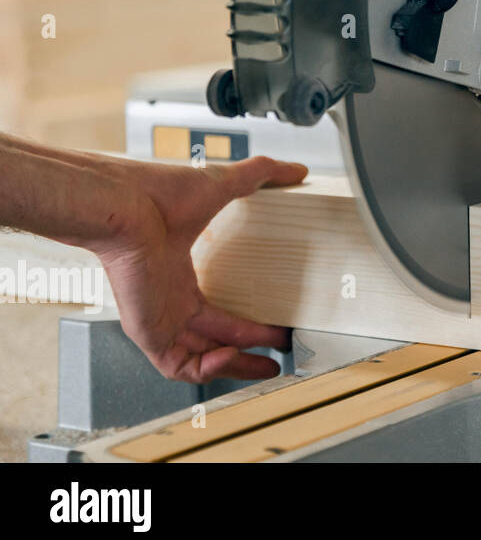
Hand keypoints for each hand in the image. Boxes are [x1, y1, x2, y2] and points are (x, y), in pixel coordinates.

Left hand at [93, 156, 307, 382]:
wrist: (124, 207)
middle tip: (283, 345)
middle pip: (214, 338)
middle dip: (251, 347)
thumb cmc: (159, 194)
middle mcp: (168, 300)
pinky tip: (234, 355)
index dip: (247, 322)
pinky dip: (209, 370)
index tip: (277, 324)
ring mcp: (158, 319)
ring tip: (267, 364)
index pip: (215, 310)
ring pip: (201, 358)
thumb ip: (261, 174)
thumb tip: (296, 169)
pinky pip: (180, 367)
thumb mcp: (223, 184)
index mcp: (179, 275)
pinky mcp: (149, 333)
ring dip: (237, 365)